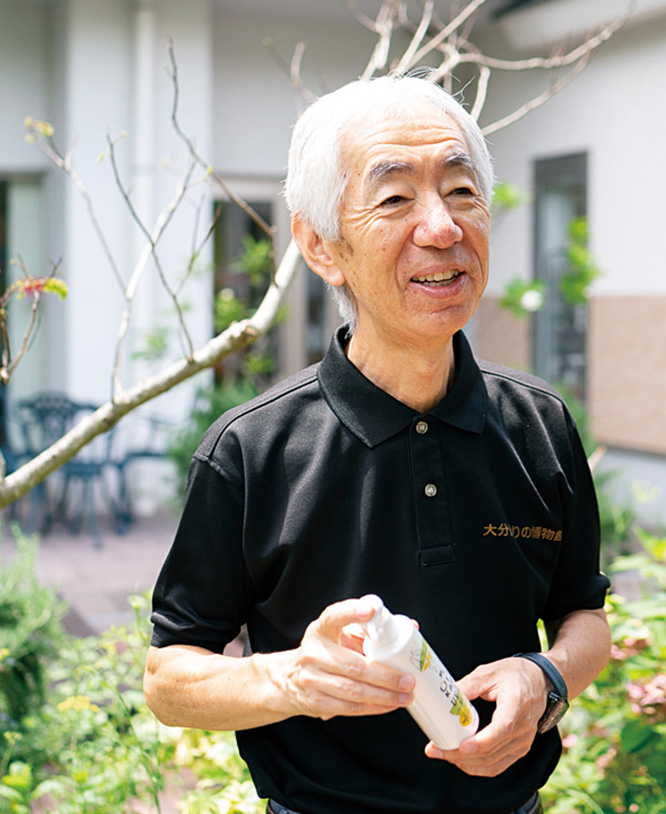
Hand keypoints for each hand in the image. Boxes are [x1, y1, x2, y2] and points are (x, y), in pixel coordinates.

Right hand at [271, 597, 414, 720]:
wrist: (291, 678)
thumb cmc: (326, 652)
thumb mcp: (340, 634)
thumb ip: (370, 630)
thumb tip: (410, 627)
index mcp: (321, 629)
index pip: (335, 616)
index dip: (353, 612)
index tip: (372, 609)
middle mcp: (313, 652)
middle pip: (353, 666)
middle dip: (385, 676)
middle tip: (409, 680)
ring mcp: (311, 679)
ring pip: (353, 690)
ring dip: (383, 696)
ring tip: (405, 696)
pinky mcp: (314, 701)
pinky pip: (348, 708)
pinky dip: (372, 708)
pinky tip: (388, 705)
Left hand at [424, 657, 547, 775]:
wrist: (538, 681)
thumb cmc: (514, 675)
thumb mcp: (489, 673)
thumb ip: (468, 685)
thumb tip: (445, 697)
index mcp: (517, 704)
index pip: (502, 729)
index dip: (481, 742)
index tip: (462, 746)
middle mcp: (523, 728)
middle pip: (492, 750)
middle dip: (460, 755)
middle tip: (435, 750)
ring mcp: (523, 742)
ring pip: (492, 762)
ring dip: (465, 763)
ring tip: (442, 754)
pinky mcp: (519, 749)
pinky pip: (498, 765)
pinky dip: (477, 767)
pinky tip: (460, 760)